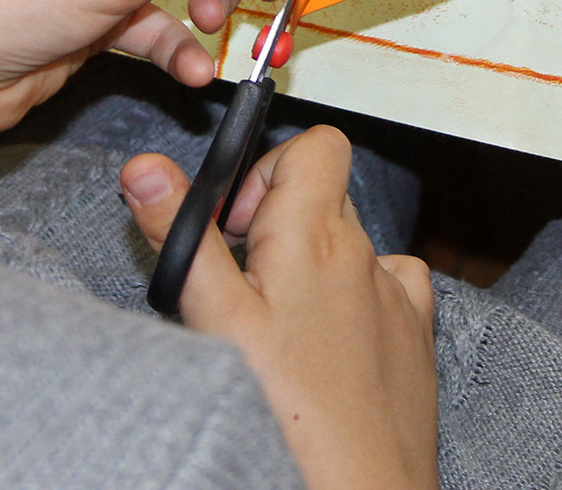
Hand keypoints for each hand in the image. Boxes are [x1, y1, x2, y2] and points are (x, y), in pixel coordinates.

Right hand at [122, 127, 439, 489]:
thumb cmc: (289, 416)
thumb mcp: (214, 319)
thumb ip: (182, 236)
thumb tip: (148, 167)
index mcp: (316, 235)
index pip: (317, 145)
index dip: (269, 168)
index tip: (236, 222)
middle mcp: (366, 255)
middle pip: (323, 198)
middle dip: (277, 227)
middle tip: (241, 287)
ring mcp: (397, 297)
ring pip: (350, 249)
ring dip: (314, 268)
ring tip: (281, 328)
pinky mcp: (414, 338)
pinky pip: (387, 290)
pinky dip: (356, 302)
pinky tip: (328, 346)